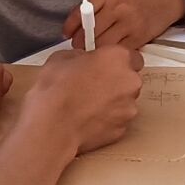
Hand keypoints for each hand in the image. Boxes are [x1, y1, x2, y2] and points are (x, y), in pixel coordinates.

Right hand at [24, 47, 143, 153]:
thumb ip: (81, 56)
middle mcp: (129, 81)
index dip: (116, 62)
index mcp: (118, 58)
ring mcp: (128, 107)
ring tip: (86, 104)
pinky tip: (87, 118)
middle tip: (92, 84)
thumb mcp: (62, 58)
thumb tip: (83, 61)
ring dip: (111, 101)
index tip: (105, 65)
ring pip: (124, 102)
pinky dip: (106, 119)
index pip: (131, 56)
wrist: (54, 124)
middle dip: (115, 82)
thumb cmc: (57, 91)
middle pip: (129, 80)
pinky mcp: (122, 129)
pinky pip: (117, 120)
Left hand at [62, 0, 184, 50]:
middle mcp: (119, 7)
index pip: (82, 11)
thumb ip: (96, 8)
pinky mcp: (139, 37)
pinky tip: (107, 55)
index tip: (66, 34)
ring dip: (94, 51)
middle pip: (91, 31)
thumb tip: (75, 30)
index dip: (71, 26)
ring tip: (91, 53)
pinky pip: (118, 51)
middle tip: (78, 47)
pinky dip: (110, 55)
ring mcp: (130, 23)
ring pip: (103, 44)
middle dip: (81, 42)